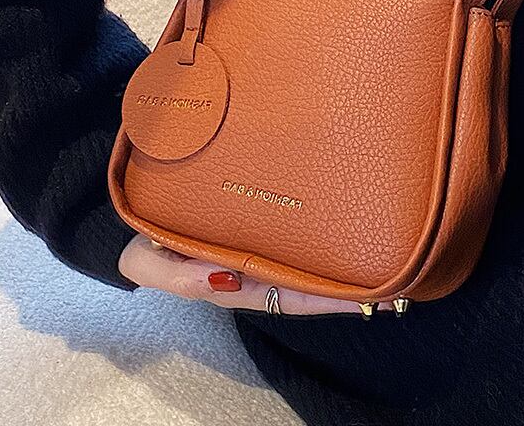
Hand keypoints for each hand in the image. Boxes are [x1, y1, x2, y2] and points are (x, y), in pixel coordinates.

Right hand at [118, 234, 393, 315]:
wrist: (129, 223)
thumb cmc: (142, 246)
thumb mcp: (150, 266)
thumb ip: (182, 277)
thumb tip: (224, 279)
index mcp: (233, 283)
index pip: (291, 295)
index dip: (329, 300)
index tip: (369, 299)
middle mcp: (251, 270)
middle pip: (307, 284)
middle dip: (347, 288)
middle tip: (394, 282)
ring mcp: (253, 249)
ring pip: (302, 261)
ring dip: (337, 265)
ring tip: (379, 259)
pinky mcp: (250, 227)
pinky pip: (287, 236)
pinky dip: (314, 240)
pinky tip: (337, 230)